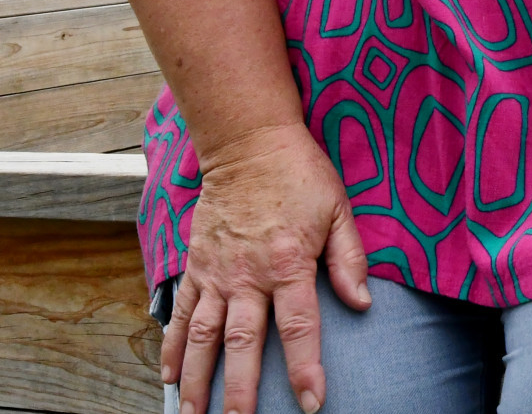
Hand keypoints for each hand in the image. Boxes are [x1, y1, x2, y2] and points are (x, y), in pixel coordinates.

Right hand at [165, 126, 370, 413]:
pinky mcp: (195, 266)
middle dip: (242, 392)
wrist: (249, 143)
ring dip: (197, 381)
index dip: (307, 369)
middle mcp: (248, 275)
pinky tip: (168, 376)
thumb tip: (363, 303)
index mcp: (289, 263)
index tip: (311, 402)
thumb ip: (350, 260)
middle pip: (243, 344)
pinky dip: (171, 347)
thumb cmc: (301, 175)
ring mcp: (216, 273)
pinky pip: (179, 313)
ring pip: (202, 337)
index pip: (299, 327)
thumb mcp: (339, 210)